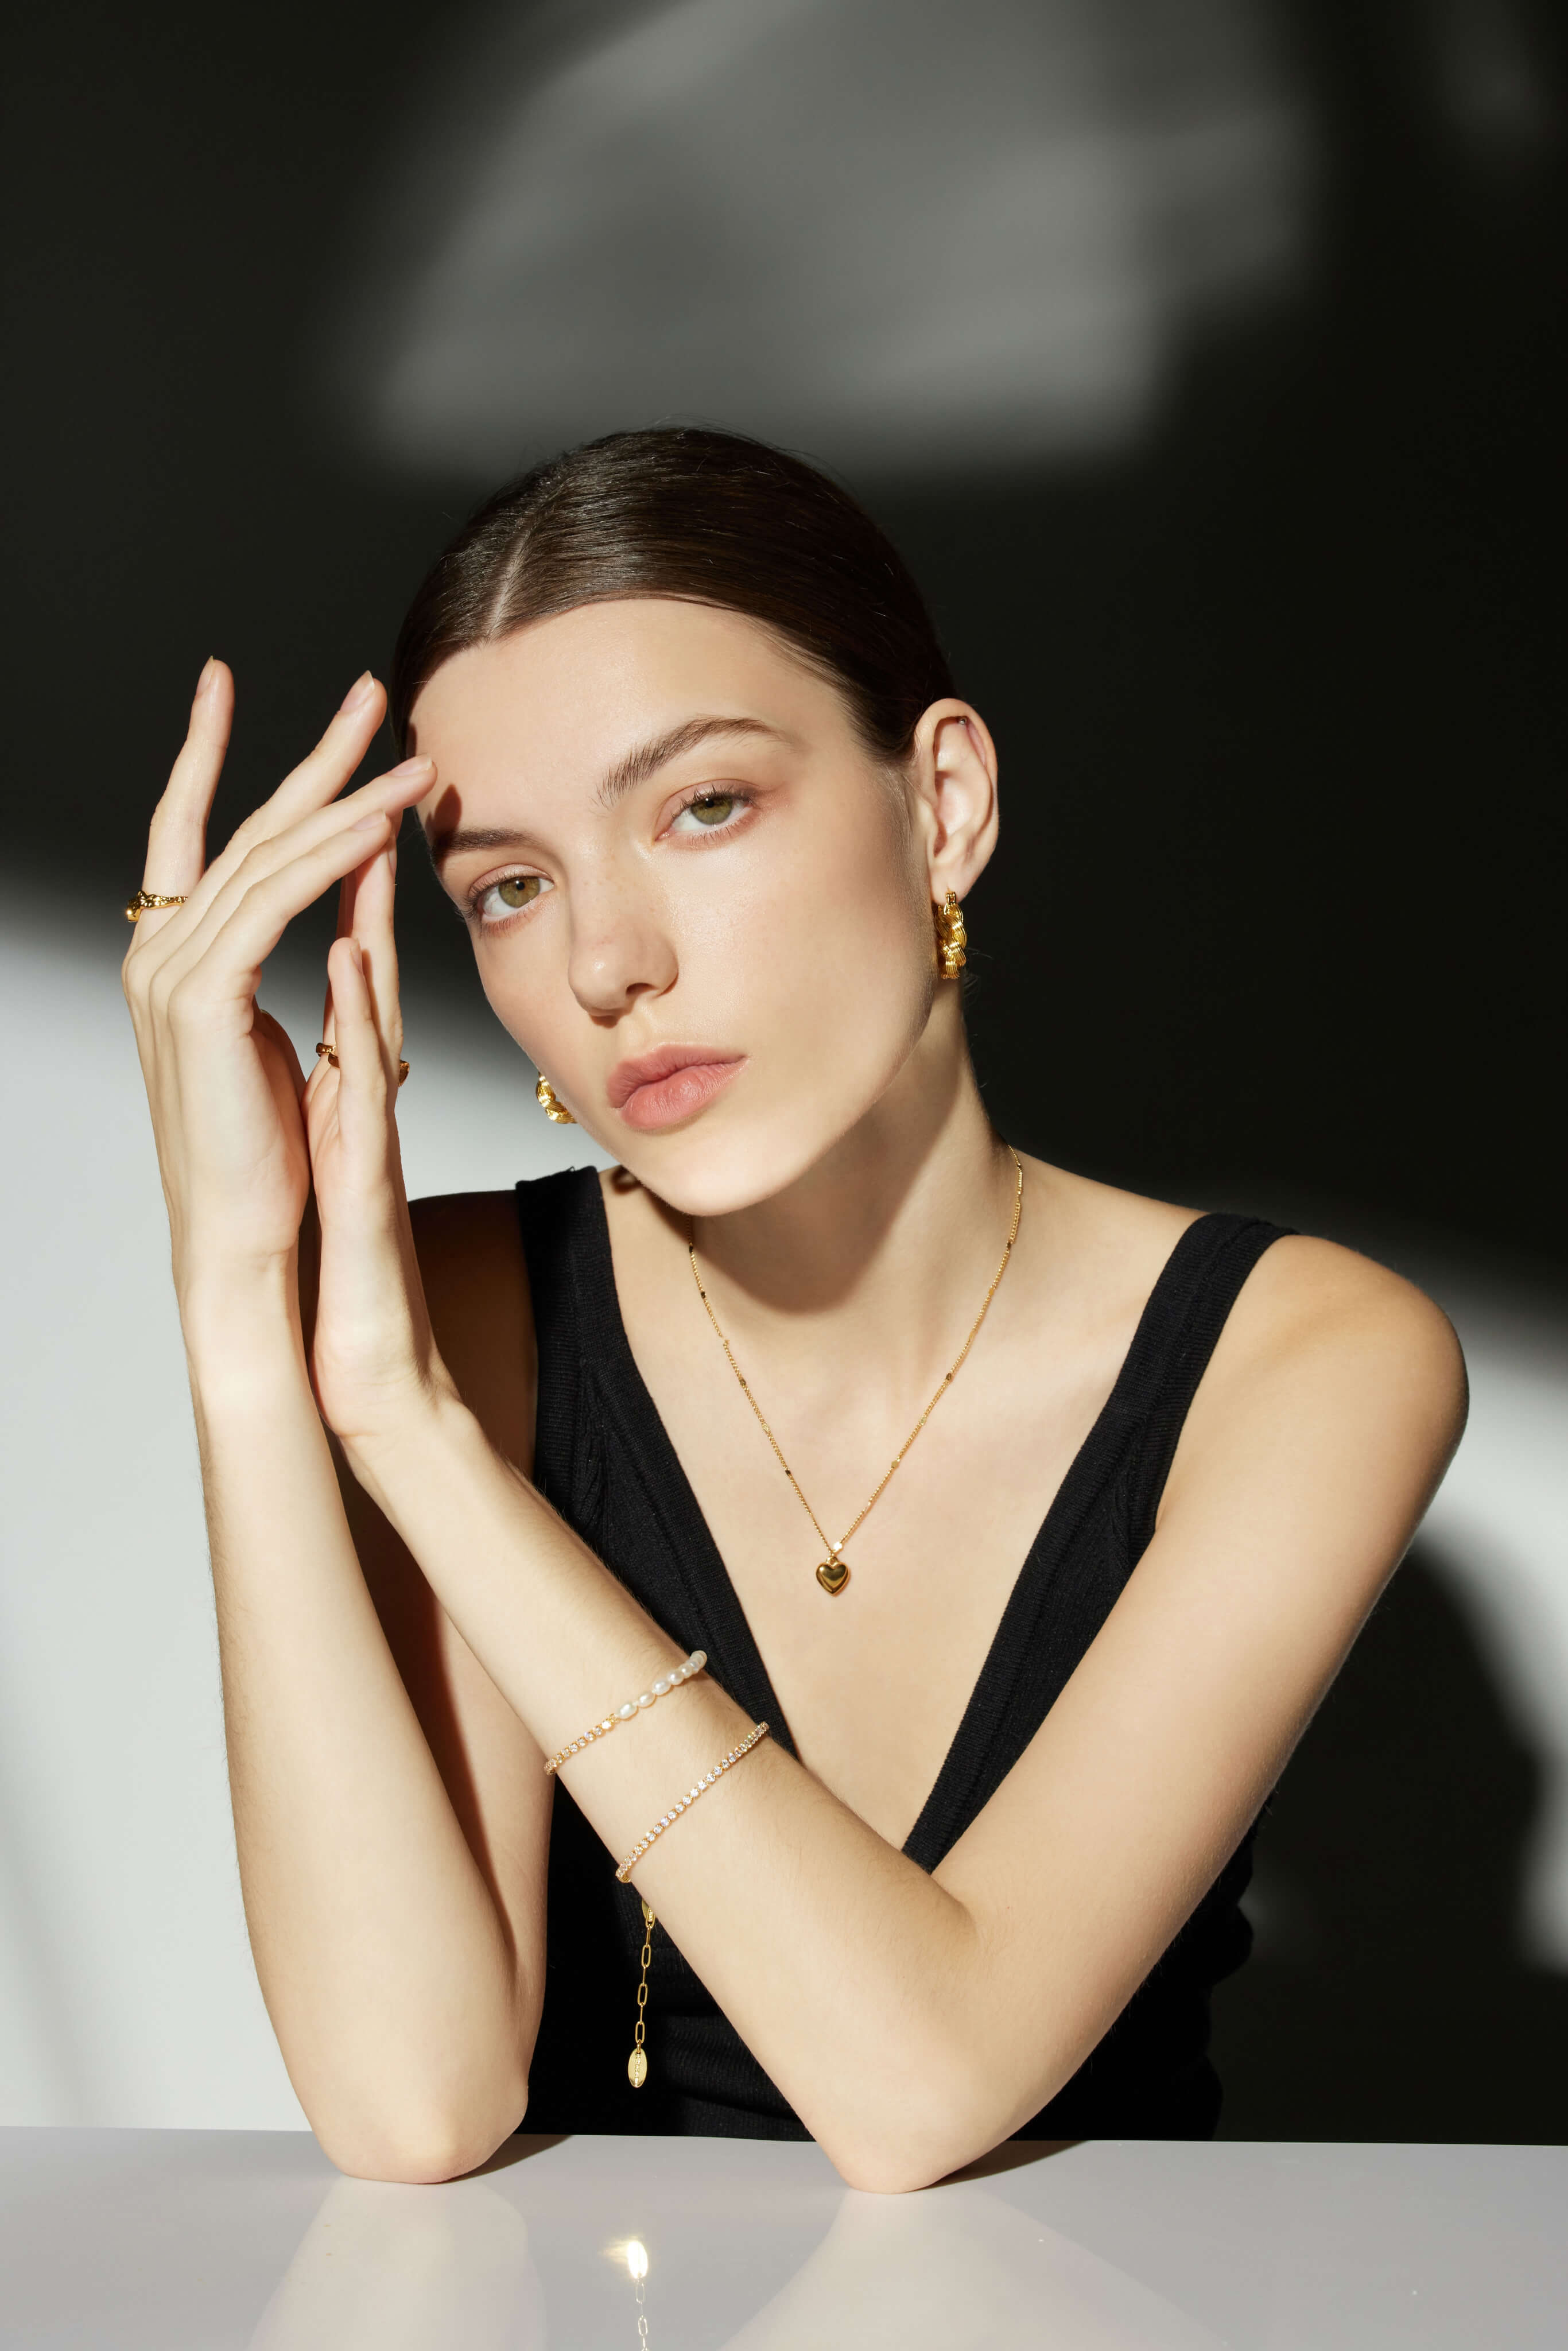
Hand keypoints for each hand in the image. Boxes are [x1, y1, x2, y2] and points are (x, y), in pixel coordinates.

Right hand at [123, 660, 434, 1323]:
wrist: (245, 1234)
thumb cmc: (271, 1154)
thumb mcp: (287, 1038)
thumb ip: (298, 972)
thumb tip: (338, 919)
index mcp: (174, 956)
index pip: (193, 831)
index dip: (210, 753)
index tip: (227, 683)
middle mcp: (159, 951)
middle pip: (242, 824)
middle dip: (309, 754)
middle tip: (366, 690)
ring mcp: (172, 972)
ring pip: (267, 857)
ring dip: (344, 800)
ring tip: (410, 756)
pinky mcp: (205, 999)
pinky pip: (274, 905)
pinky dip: (329, 860)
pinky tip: (377, 826)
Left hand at [302, 823, 458, 1450]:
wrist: (366, 1334)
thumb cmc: (349, 1238)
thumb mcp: (344, 1120)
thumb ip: (347, 1045)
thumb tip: (340, 967)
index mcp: (348, 1055)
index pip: (348, 930)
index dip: (346, 845)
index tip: (346, 765)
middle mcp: (364, 1068)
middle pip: (371, 932)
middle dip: (369, 835)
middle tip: (383, 746)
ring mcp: (369, 1107)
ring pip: (373, 987)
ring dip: (373, 902)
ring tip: (371, 817)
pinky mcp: (364, 1155)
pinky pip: (359, 1071)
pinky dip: (352, 1011)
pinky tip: (346, 956)